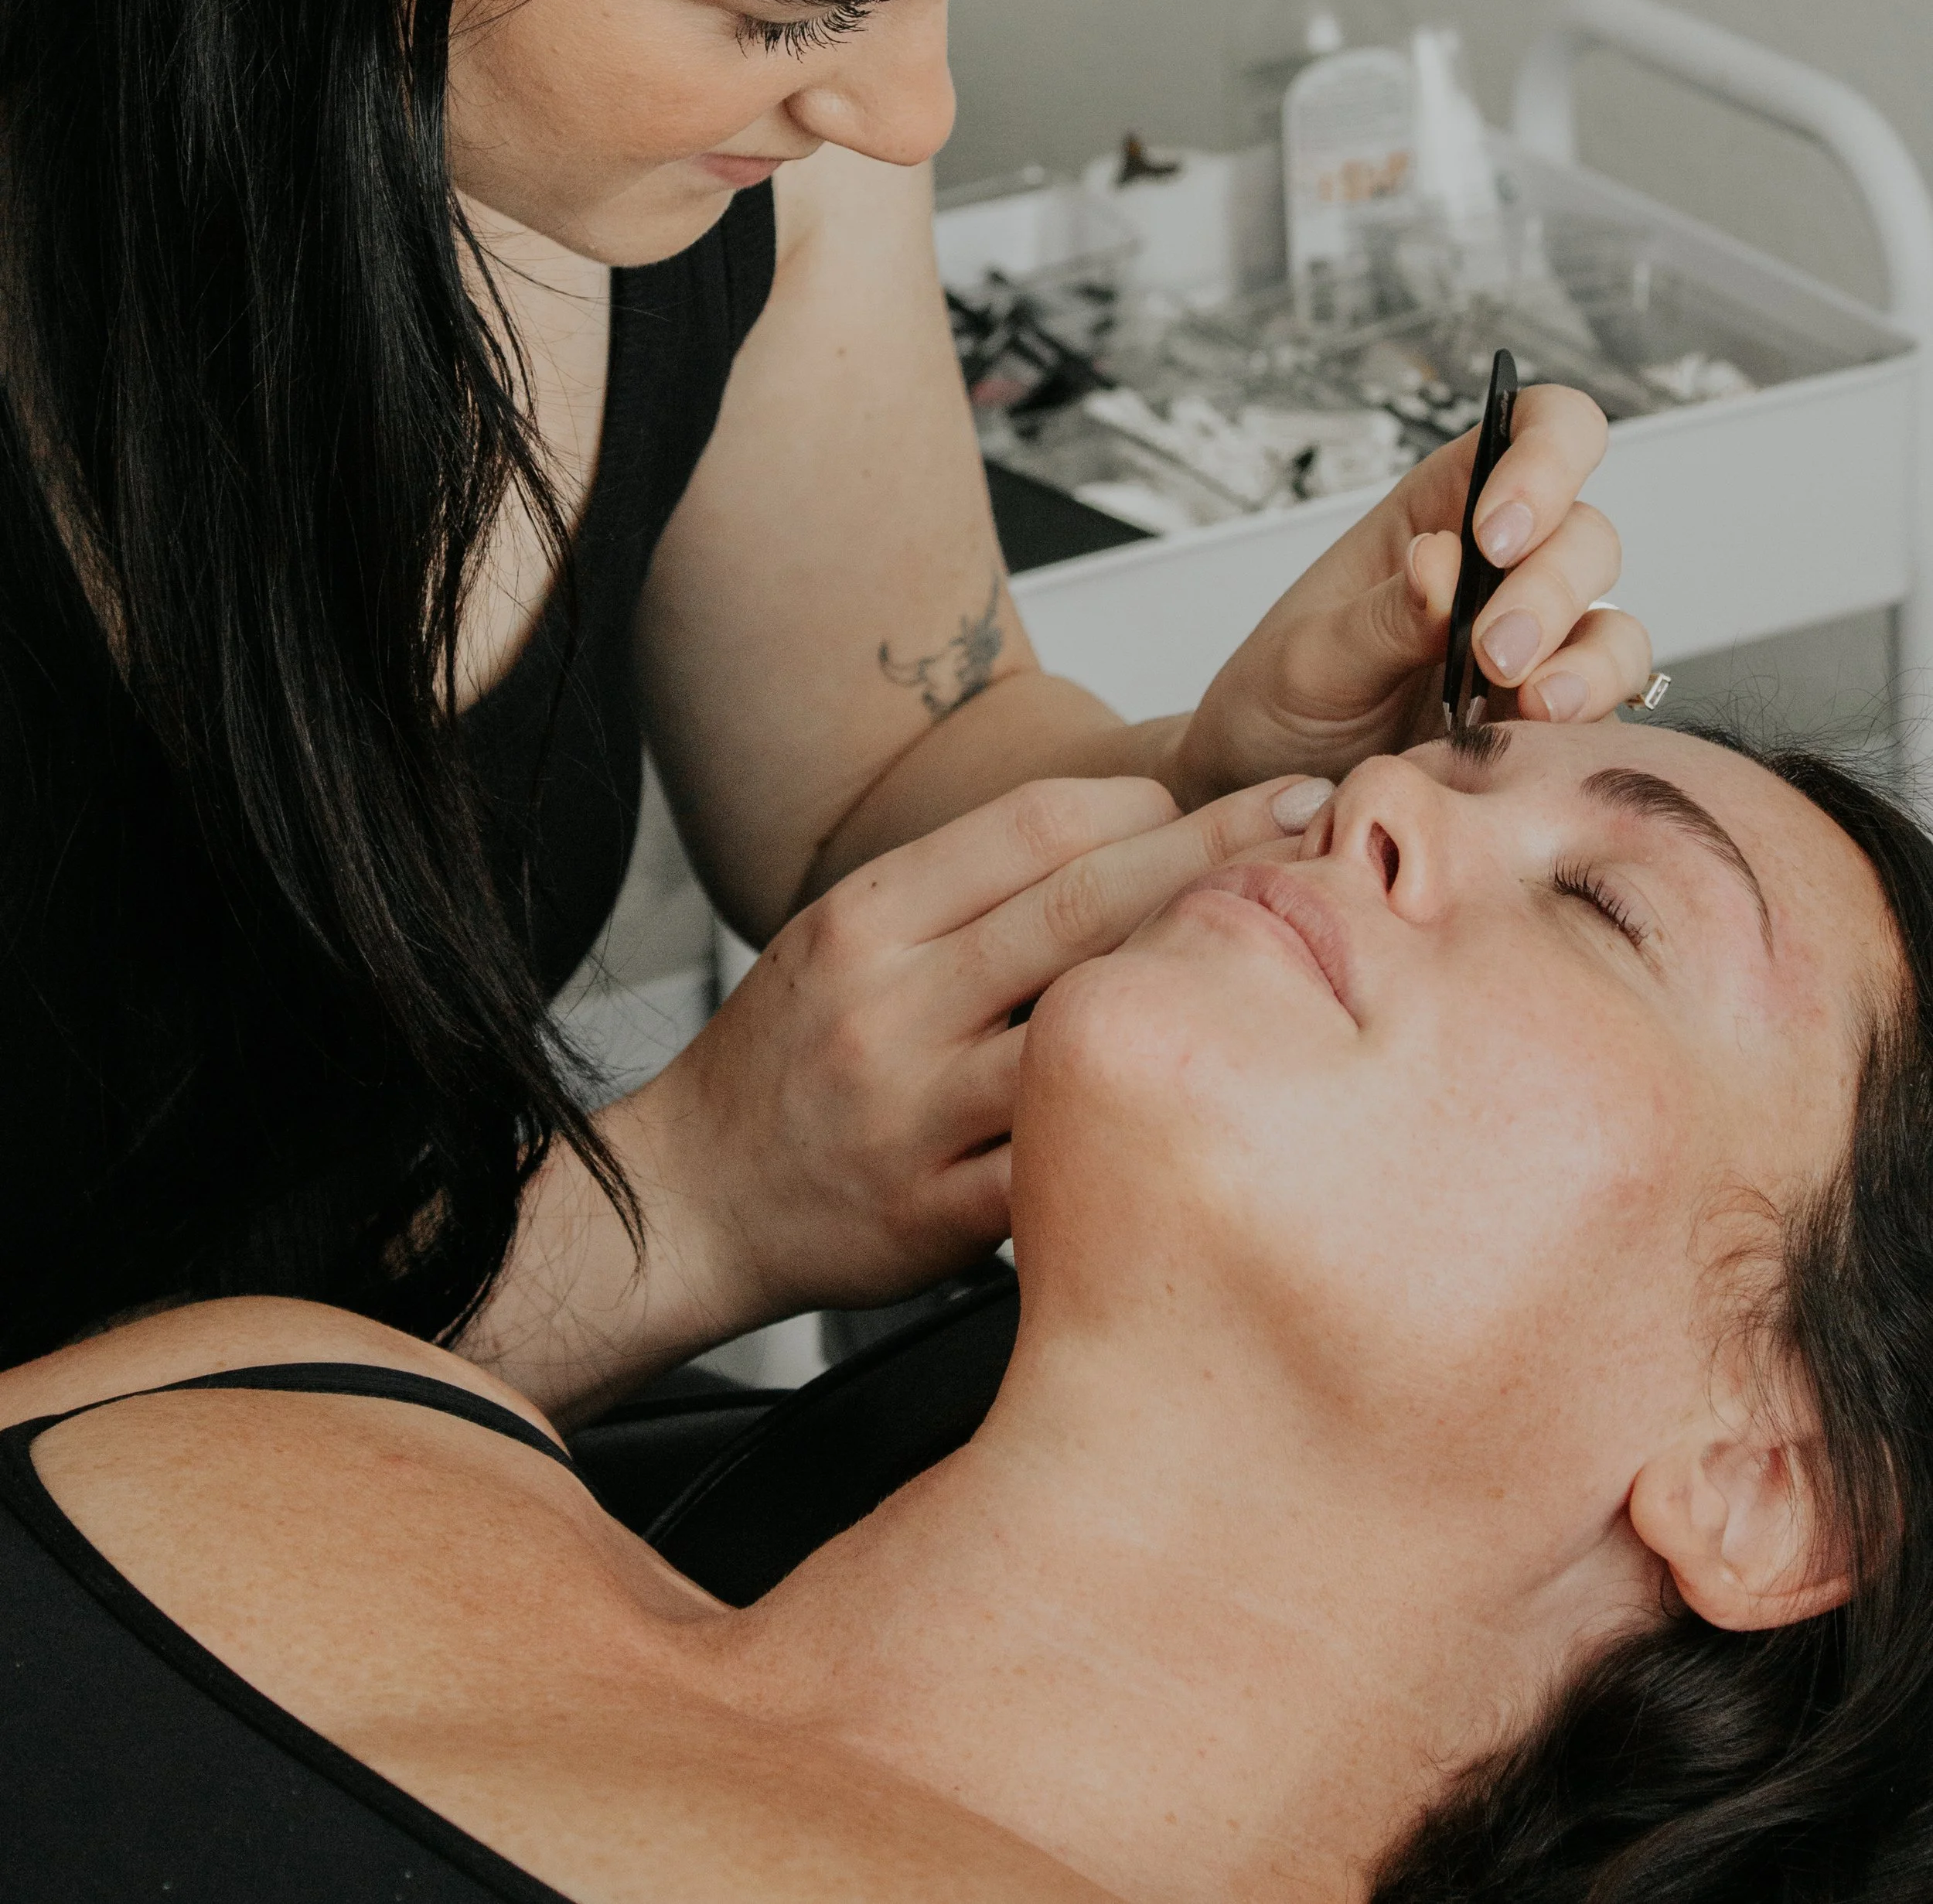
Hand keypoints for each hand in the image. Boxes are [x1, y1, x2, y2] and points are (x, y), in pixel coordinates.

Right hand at [646, 770, 1313, 1335]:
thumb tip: (1133, 827)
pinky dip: (1150, 1118)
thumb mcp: (850, 937)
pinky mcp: (940, 1217)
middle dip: (1219, 851)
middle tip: (1313, 819)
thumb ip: (970, 889)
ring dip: (1207, 981)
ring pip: (1091, 1027)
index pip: (1037, 825)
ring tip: (1302, 948)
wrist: (694, 1197)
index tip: (1231, 795)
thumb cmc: (790, 1060)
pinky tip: (1228, 1093)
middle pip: (1086, 903)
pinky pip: (1072, 1158)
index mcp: (869, 918)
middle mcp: (891, 1003)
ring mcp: (916, 1114)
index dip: (1156, 804)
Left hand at [1169, 383, 1653, 803]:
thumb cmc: (1279, 704)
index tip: (1497, 535)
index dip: (1542, 457)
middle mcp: (1498, 563)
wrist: (1276, 796)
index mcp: (1435, 509)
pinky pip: (1609, 692)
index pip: (1529, 428)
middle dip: (1548, 587)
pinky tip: (1537, 731)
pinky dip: (1592, 705)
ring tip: (1526, 702)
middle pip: (1581, 530)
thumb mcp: (1306, 660)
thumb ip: (1379, 618)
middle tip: (1491, 651)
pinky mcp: (1549, 707)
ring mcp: (1535, 637)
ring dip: (1583, 654)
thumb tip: (1444, 566)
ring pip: (1608, 614)